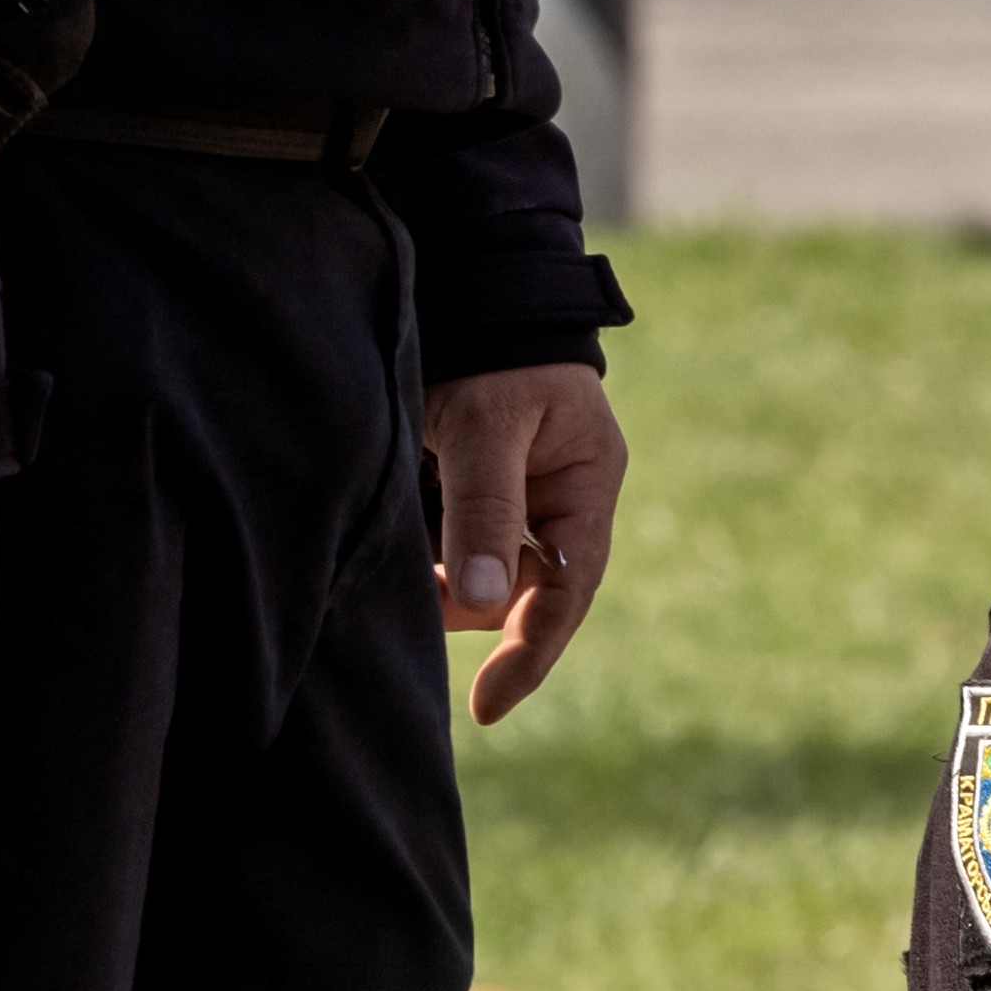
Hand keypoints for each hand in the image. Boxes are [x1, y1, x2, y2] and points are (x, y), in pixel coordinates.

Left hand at [427, 360, 626, 721]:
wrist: (473, 284)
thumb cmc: (491, 350)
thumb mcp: (486, 423)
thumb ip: (485, 507)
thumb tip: (481, 604)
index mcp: (588, 484)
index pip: (569, 591)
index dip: (531, 653)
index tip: (486, 706)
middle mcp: (563, 501)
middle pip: (523, 592)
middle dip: (470, 609)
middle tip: (413, 603)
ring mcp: (525, 498)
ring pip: (487, 575)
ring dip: (446, 583)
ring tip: (402, 561)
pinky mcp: (483, 492)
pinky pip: (463, 549)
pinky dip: (435, 561)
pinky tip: (405, 548)